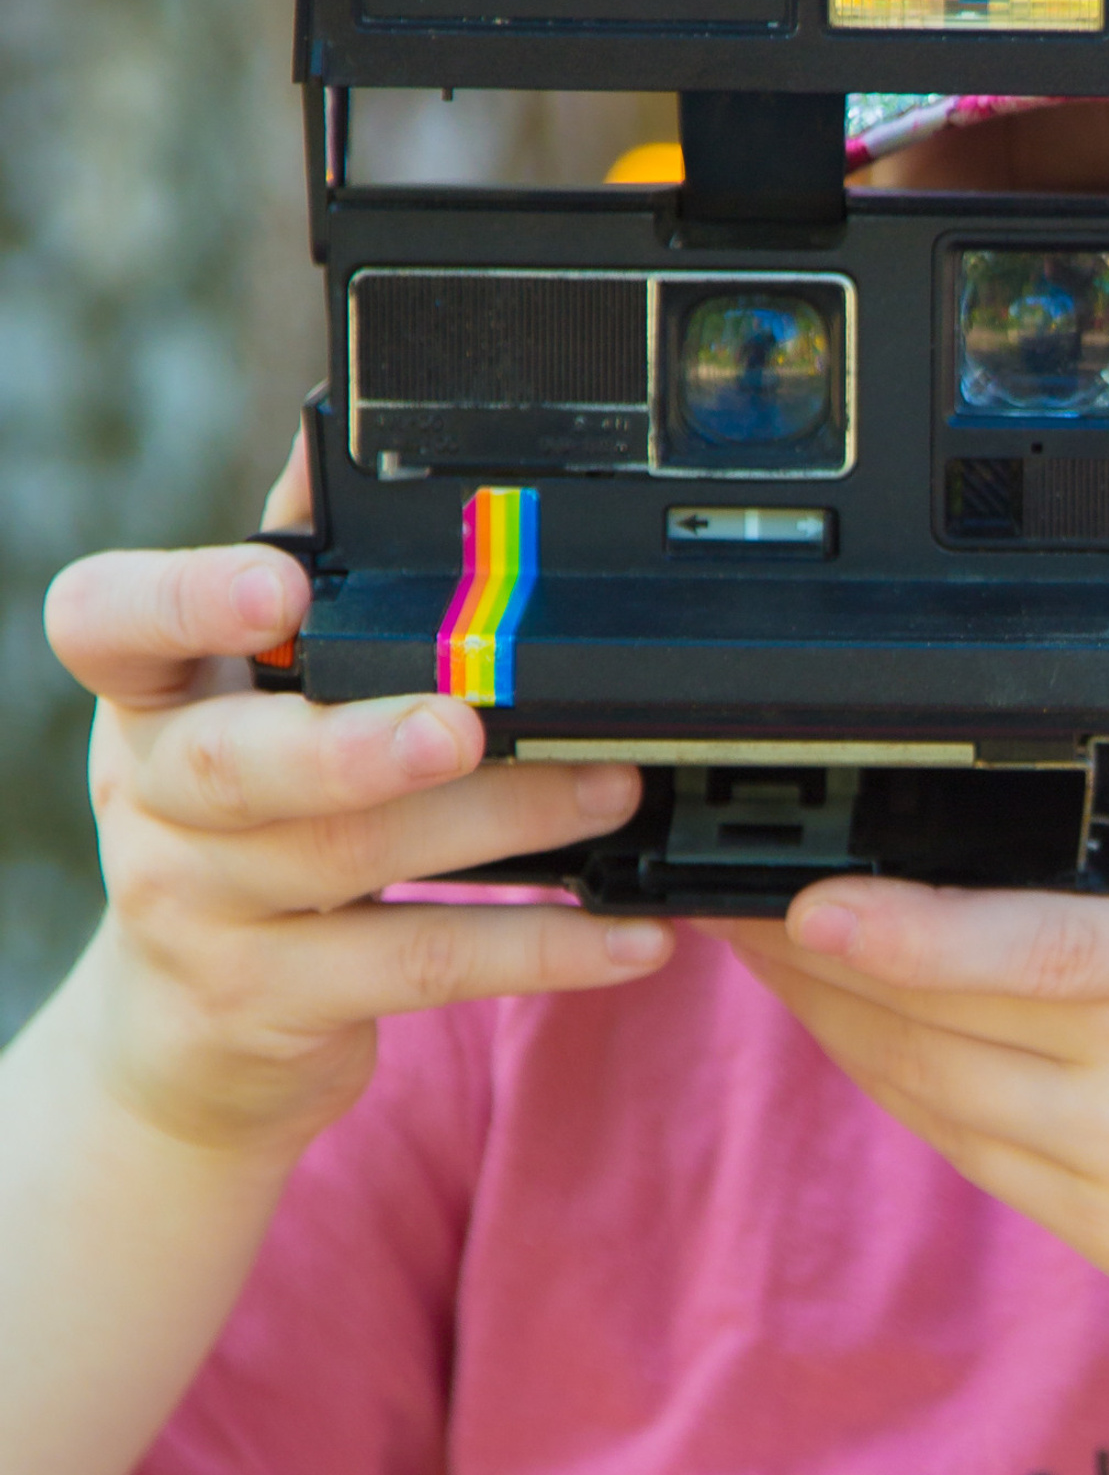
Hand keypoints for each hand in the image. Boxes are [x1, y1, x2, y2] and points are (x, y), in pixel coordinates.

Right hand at [41, 438, 669, 1164]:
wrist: (185, 1035)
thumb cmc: (240, 828)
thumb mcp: (244, 702)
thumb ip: (307, 580)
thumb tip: (343, 438)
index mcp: (148, 698)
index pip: (110, 624)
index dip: (184, 601)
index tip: (280, 579)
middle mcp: (155, 799)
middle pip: (241, 764)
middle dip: (359, 740)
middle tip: (469, 717)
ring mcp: (204, 912)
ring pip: (353, 861)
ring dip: (504, 820)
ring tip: (616, 786)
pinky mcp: (277, 1005)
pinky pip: (422, 966)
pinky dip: (543, 946)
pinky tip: (632, 932)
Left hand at [722, 628, 1108, 1379]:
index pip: (1043, 950)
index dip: (909, 934)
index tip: (807, 903)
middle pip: (950, 1024)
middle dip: (823, 963)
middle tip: (732, 897)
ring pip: (940, 1096)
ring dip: (843, 1028)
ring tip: (775, 957)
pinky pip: (978, 1156)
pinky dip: (909, 1091)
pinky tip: (871, 1037)